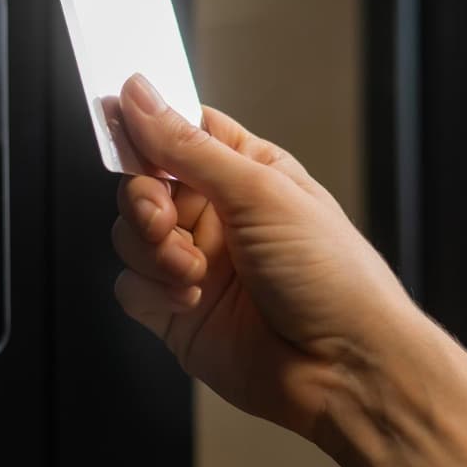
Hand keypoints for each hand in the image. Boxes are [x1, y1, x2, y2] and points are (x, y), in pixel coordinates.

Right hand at [110, 74, 414, 439]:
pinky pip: (131, 287)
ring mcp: (196, 265)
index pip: (180, 131)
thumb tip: (141, 96)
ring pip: (129, 235)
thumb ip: (189, 147)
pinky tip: (191, 299)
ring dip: (151, 250)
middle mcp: (218, 216)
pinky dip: (151, 290)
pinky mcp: (178, 313)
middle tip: (162, 216)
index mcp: (246, 173)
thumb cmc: (334, 278)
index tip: (121, 124)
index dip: (146, 126)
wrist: (345, 370)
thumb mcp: (261, 193)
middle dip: (143, 199)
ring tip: (193, 270)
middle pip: (144, 184)